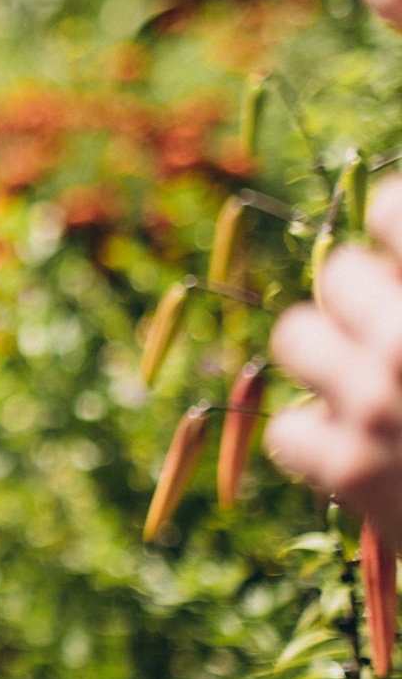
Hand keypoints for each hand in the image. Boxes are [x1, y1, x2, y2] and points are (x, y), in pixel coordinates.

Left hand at [271, 178, 401, 535]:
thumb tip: (392, 249)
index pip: (389, 209)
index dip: (395, 236)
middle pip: (339, 272)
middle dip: (366, 303)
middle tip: (401, 342)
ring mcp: (379, 402)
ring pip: (295, 336)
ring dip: (330, 360)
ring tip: (378, 390)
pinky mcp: (353, 469)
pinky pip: (288, 430)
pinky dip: (322, 447)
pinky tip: (370, 457)